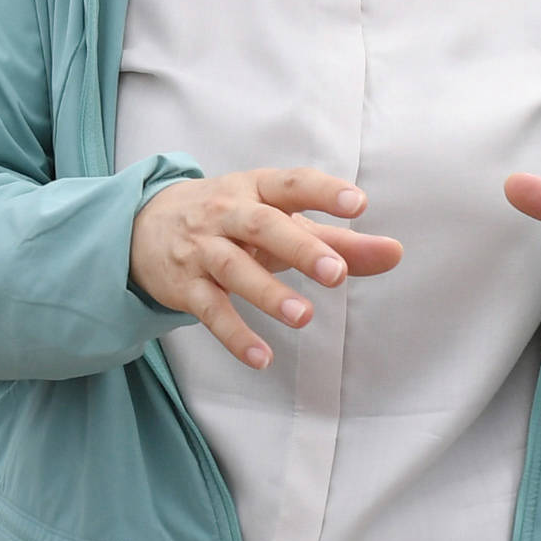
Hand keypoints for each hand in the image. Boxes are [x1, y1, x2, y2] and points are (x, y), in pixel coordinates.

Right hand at [130, 168, 405, 370]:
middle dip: (300, 248)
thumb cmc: (232, 221)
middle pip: (262, 226)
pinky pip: (210, 311)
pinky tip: (262, 357)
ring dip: (268, 293)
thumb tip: (395, 254)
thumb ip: (340, 241)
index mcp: (257, 189)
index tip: (359, 203)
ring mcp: (203, 249)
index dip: (324, 191)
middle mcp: (228, 213)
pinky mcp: (186, 286)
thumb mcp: (281, 221)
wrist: (144, 227)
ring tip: (304, 317)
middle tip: (336, 274)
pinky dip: (234, 334)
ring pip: (234, 268)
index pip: (292, 184)